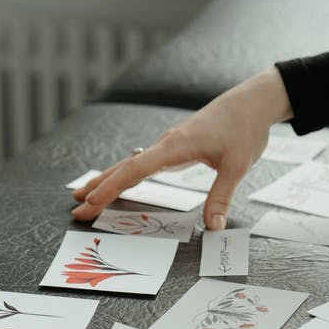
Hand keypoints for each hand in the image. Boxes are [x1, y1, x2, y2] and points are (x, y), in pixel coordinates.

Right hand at [71, 67, 293, 228]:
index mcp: (174, 146)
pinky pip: (142, 163)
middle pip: (123, 168)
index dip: (110, 188)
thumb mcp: (238, 165)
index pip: (134, 170)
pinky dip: (124, 175)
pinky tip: (118, 182)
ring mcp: (168, 145)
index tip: (90, 202)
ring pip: (129, 165)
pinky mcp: (175, 146)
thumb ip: (221, 196)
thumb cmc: (244, 128)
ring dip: (106, 181)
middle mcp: (165, 144)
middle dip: (98, 188)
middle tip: (76, 208)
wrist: (252, 101)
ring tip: (84, 196)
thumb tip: (213, 226)